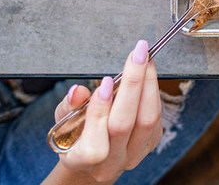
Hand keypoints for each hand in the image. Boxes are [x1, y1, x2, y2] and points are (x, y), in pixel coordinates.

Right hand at [43, 40, 162, 184]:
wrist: (94, 156)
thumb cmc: (74, 134)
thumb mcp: (63, 121)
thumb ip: (69, 107)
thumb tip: (77, 92)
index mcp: (81, 161)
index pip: (94, 145)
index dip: (99, 113)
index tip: (106, 82)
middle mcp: (111, 164)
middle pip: (125, 124)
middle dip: (132, 84)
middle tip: (137, 54)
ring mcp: (134, 155)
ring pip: (147, 119)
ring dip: (148, 84)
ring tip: (145, 58)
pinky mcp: (151, 143)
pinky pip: (156, 116)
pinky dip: (153, 91)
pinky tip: (148, 73)